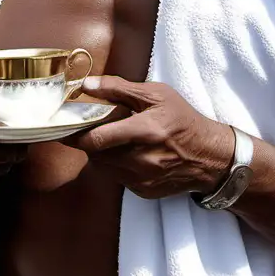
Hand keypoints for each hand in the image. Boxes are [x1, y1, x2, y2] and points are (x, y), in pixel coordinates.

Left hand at [64, 76, 234, 198]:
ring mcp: (142, 179)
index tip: (63, 125)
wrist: (211, 157)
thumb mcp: (157, 95)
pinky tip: (128, 153)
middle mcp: (142, 160)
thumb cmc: (183, 120)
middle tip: (90, 127)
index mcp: (146, 131)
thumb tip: (87, 84)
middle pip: (95, 153)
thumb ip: (119, 88)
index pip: (97, 138)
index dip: (74, 133)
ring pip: (102, 166)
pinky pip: (115, 177)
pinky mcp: (142, 191)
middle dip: (88, 140)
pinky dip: (114, 164)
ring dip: (101, 152)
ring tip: (115, 138)